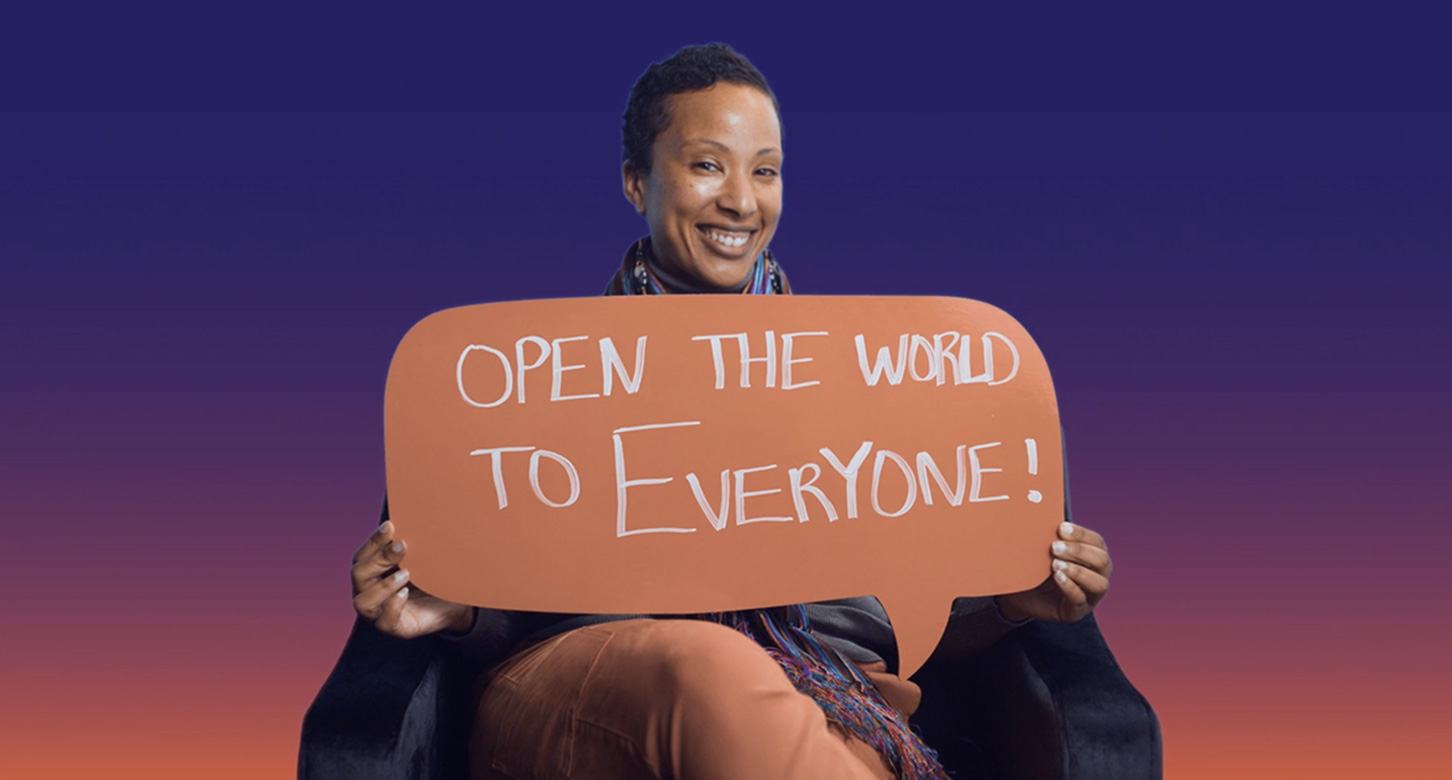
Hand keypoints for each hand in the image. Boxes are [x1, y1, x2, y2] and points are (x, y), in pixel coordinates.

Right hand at [351, 520, 473, 638]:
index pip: (362, 555)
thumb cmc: (434, 577)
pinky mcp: (395, 628)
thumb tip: (416, 514)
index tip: (391, 526)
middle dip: (379, 558)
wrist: (456, 603)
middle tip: (403, 546)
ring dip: (383, 585)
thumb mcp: (423, 557)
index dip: (374, 540)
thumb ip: (413, 542)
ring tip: (406, 574)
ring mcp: (379, 612)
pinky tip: (406, 593)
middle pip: (358, 574)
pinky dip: (392, 606)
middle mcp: (370, 592)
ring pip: (363, 601)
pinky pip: (384, 622)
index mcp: (372, 572)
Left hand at [995, 522, 1111, 622]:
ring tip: (1056, 564)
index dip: (1082, 534)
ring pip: (1099, 583)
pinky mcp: (1076, 611)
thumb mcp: (1043, 549)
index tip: (1061, 528)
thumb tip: (1045, 512)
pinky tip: (1057, 577)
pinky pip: (1080, 600)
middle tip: (1054, 547)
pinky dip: (1070, 587)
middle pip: (1102, 561)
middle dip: (1079, 551)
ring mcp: (1089, 596)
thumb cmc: (1035, 567)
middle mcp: (1097, 576)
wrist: (1017, 593)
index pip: (1097, 543)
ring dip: (1078, 571)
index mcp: (1092, 557)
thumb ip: (1051, 536)